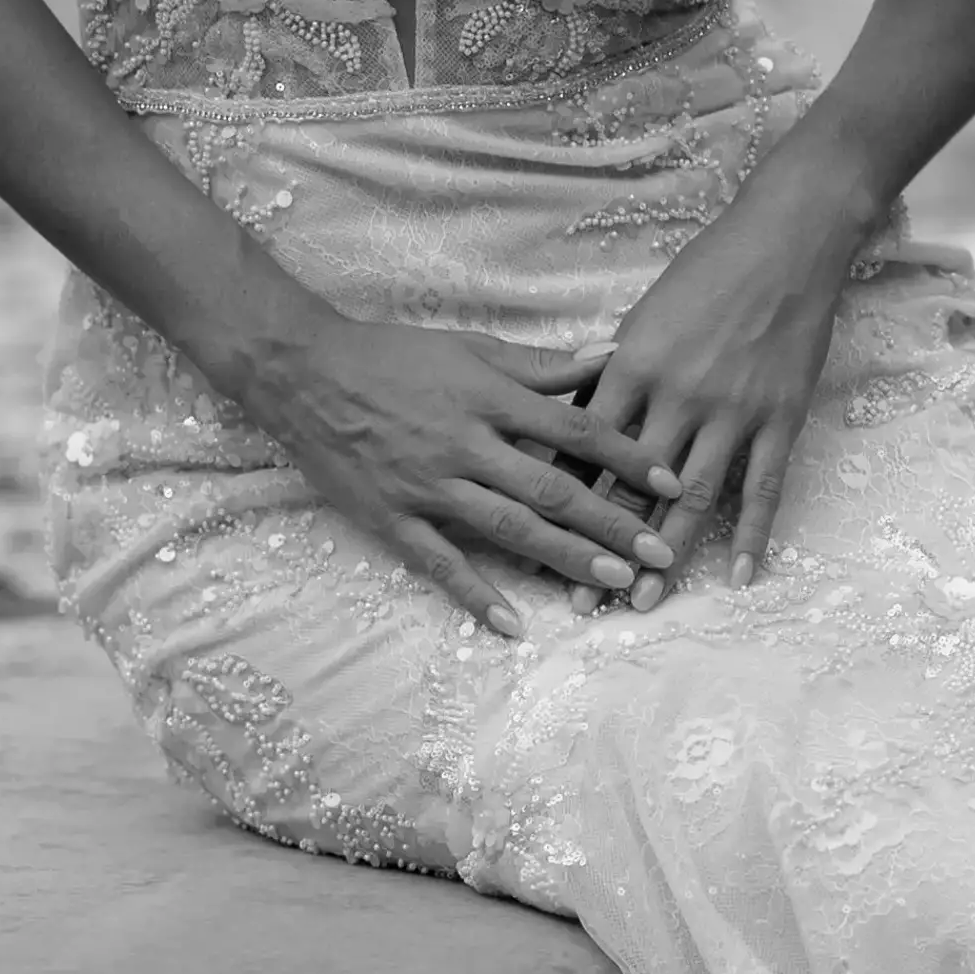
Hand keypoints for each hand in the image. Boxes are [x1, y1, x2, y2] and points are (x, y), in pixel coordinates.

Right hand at [250, 315, 674, 640]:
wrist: (302, 373)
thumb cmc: (392, 355)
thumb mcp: (470, 347)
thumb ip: (542, 363)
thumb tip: (611, 354)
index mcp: (489, 398)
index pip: (575, 430)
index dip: (627, 456)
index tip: (672, 482)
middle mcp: (466, 444)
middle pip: (552, 489)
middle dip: (613, 522)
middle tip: (660, 552)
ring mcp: (429, 486)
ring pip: (508, 529)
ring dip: (566, 558)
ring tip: (613, 581)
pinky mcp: (393, 517)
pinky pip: (440, 563)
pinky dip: (476, 595)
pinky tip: (513, 626)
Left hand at [588, 175, 864, 588]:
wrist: (786, 242)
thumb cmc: (708, 271)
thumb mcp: (644, 314)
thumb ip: (613, 372)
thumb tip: (576, 420)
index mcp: (631, 366)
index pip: (585, 450)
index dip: (562, 502)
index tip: (539, 544)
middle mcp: (677, 396)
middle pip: (631, 488)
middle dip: (604, 548)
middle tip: (583, 602)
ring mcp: (732, 411)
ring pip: (692, 500)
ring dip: (667, 555)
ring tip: (646, 600)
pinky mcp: (780, 418)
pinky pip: (763, 488)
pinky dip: (753, 536)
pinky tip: (742, 577)